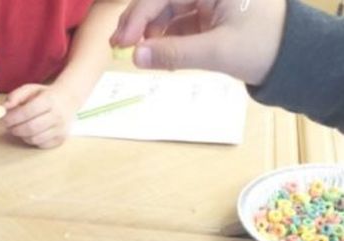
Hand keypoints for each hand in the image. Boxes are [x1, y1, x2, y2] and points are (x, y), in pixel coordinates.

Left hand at [3, 84, 78, 148]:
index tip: (5, 119)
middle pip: (31, 128)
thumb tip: (5, 107)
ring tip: (19, 129)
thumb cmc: (46, 95)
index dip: (13, 118)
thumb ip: (16, 95)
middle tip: (9, 127)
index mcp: (50, 100)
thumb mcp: (31, 89)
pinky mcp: (61, 139)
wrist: (68, 100)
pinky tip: (30, 133)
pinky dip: (31, 140)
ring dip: (22, 136)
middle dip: (15, 129)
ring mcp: (61, 129)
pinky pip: (41, 144)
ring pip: (35, 139)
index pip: (28, 112)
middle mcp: (58, 115)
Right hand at [111, 0, 286, 84]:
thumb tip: (135, 57)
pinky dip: (168, 39)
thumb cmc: (262, 48)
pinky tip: (159, 55)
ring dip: (152, 32)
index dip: (138, 16)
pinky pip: (180, 23)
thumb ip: (174, 54)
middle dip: (140, 22)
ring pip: (169, 12)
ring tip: (139, 54)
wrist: (294, 60)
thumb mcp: (217, 51)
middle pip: (162, 0)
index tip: (122, 42)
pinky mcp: (210, 15)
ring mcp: (209, 1)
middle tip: (119, 46)